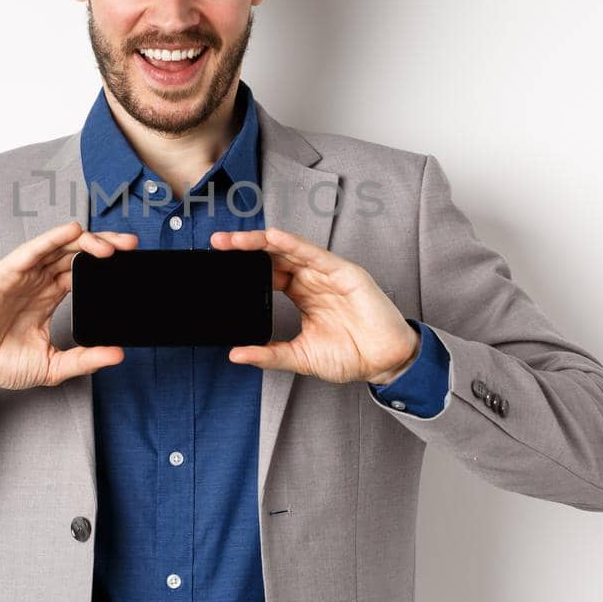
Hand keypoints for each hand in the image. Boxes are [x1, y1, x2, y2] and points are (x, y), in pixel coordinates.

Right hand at [0, 221, 136, 403]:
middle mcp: (36, 281)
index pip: (82, 270)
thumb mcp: (54, 365)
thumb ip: (85, 359)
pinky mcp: (4, 274)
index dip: (105, 264)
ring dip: (85, 241)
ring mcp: (21, 275)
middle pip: (75, 253)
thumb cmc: (2, 363)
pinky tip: (72, 232)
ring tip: (110, 245)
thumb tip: (118, 354)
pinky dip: (51, 238)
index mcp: (48, 296)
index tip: (131, 263)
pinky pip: (31, 251)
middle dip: (104, 246)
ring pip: (57, 247)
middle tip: (130, 246)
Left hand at [208, 226, 419, 385]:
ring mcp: (327, 274)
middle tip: (217, 244)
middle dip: (245, 249)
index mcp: (302, 294)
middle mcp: (312, 279)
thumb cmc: (351, 356)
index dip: (245, 267)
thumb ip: (269, 354)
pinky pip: (315, 255)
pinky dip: (294, 245)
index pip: (268, 272)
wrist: (385, 363)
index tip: (218, 264)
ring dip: (262, 242)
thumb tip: (236, 354)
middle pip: (274, 256)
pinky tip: (274, 238)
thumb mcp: (300, 357)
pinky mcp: (345, 273)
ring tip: (236, 240)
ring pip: (290, 250)